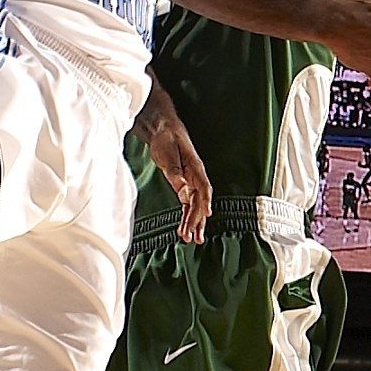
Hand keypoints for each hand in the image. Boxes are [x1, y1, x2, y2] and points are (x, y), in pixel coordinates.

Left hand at [142, 97, 212, 244]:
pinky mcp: (183, 186)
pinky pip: (186, 205)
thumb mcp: (168, 155)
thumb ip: (176, 173)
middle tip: (194, 237)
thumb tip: (183, 189)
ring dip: (193, 223)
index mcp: (196, 169)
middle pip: (200, 202)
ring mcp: (190, 183)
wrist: (164, 130)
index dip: (205, 203)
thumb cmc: (167, 139)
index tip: (206, 215)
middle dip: (197, 220)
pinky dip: (186, 217)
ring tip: (192, 239)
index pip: (203, 189)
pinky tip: (185, 229)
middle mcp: (196, 178)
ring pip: (194, 206)